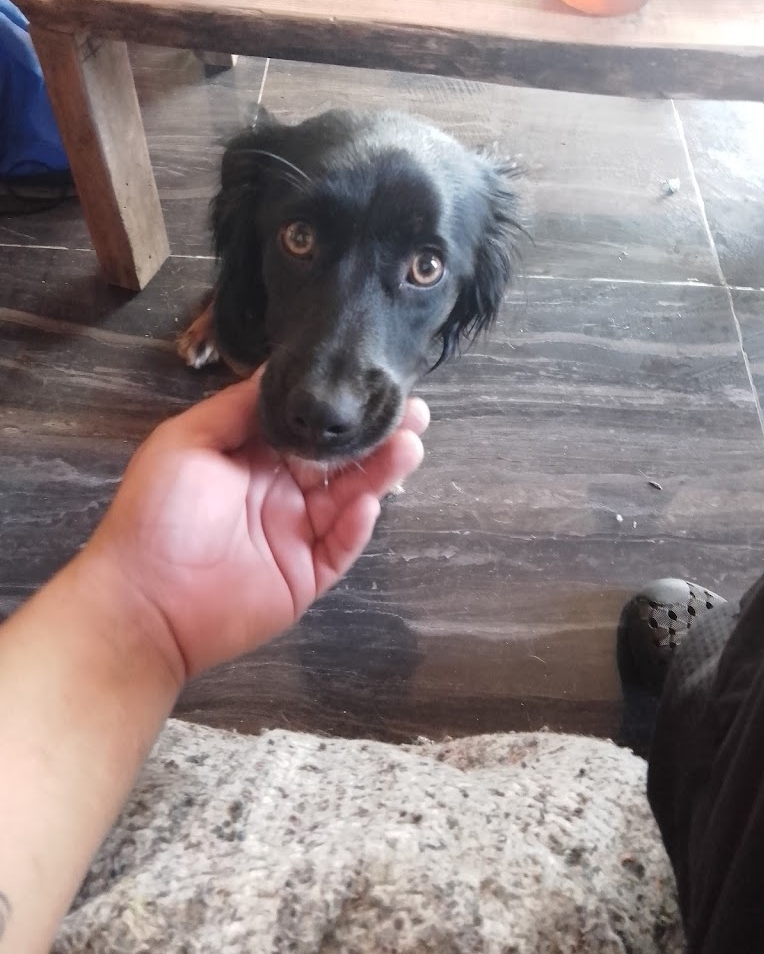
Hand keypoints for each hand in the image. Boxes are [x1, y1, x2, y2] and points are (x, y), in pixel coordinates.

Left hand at [84, 372, 428, 681]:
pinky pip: (341, 546)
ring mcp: (299, 533)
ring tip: (409, 445)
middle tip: (414, 412)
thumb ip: (237, 407)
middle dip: (378, 434)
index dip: (342, 405)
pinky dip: (357, 525)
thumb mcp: (186, 441)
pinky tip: (369, 501)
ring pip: (352, 498)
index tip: (375, 379)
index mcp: (257, 457)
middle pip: (342, 459)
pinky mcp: (308, 575)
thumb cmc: (156, 514)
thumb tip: (280, 367)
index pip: (311, 425)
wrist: (142, 602)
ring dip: (381, 472)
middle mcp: (284, 490)